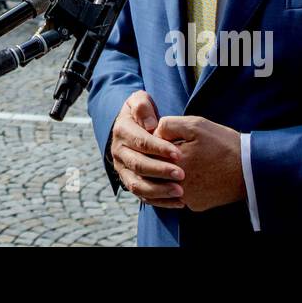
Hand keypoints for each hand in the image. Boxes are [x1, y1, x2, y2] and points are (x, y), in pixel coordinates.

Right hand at [108, 91, 184, 207]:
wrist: (132, 126)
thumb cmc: (142, 113)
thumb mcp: (140, 100)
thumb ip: (143, 106)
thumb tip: (150, 125)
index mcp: (122, 131)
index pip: (141, 142)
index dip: (159, 148)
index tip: (178, 154)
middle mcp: (119, 152)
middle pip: (138, 165)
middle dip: (161, 171)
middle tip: (182, 174)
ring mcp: (123, 169)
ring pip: (138, 185)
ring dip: (159, 190)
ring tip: (180, 192)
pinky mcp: (130, 182)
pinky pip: (143, 196)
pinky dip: (160, 202)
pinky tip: (178, 202)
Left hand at [153, 115, 245, 212]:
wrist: (251, 169)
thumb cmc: (223, 143)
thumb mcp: (196, 125)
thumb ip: (168, 125)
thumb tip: (152, 133)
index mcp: (173, 161)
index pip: (148, 154)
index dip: (151, 145)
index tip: (159, 140)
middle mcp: (176, 183)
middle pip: (154, 173)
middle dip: (157, 162)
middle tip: (169, 153)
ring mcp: (185, 197)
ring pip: (165, 187)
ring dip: (166, 177)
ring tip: (180, 164)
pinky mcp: (195, 206)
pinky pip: (179, 197)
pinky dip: (180, 188)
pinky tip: (191, 176)